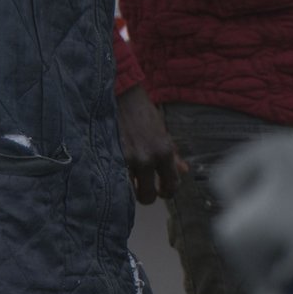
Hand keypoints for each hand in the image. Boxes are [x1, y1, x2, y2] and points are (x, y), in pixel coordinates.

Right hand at [116, 87, 189, 204]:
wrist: (122, 97)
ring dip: (129, 190)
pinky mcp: (109, 157)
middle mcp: (146, 158)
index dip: (167, 192)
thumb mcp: (163, 133)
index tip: (163, 191)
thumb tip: (184, 170)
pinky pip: (114, 181)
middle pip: (148, 196)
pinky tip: (118, 176)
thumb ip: (173, 154)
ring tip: (130, 182)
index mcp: (164, 151)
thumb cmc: (144, 114)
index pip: (171, 185)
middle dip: (147, 196)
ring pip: (128, 192)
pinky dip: (116, 182)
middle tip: (145, 190)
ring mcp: (126, 159)